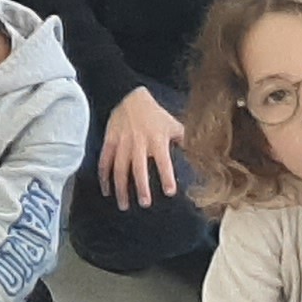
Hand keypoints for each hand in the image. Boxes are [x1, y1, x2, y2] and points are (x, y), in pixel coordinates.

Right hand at [96, 87, 186, 209]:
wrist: (131, 97)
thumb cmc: (155, 115)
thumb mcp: (173, 125)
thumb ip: (183, 141)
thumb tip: (197, 156)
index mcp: (157, 139)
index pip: (163, 160)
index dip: (167, 176)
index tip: (169, 192)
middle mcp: (139, 142)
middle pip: (138, 167)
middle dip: (141, 186)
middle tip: (144, 203)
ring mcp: (122, 142)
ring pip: (119, 167)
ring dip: (121, 187)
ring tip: (123, 204)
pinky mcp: (110, 140)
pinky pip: (105, 161)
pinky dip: (104, 176)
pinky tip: (106, 190)